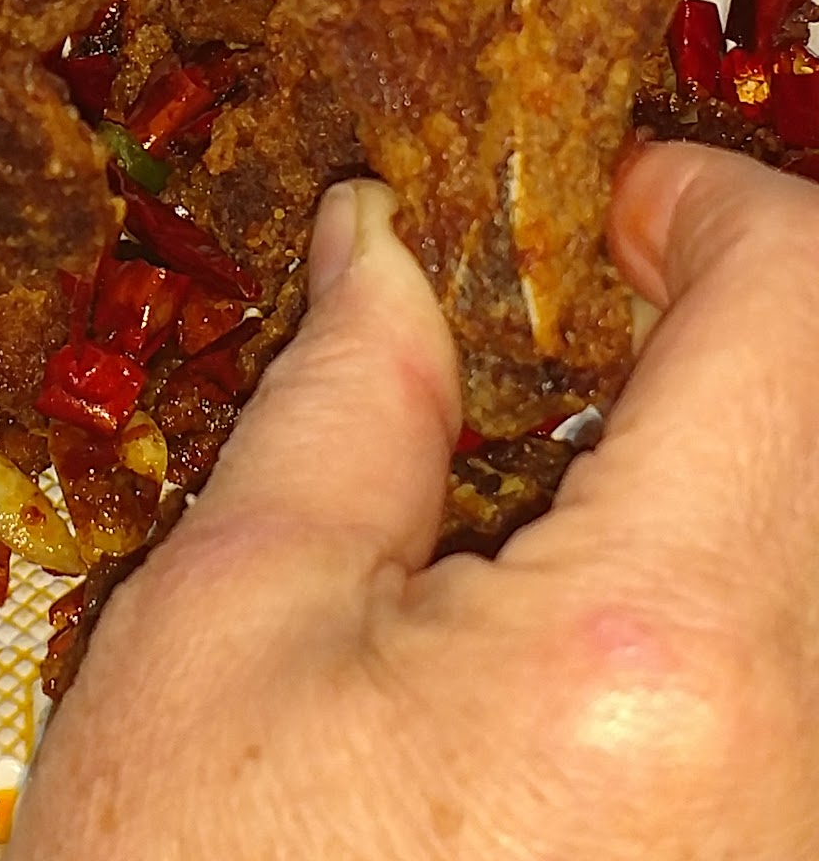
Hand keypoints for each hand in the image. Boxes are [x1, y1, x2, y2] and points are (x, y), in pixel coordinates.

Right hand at [12, 144, 818, 859]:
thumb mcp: (232, 622)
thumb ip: (347, 395)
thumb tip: (381, 246)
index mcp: (662, 651)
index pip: (796, 314)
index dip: (710, 203)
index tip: (616, 196)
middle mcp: (810, 754)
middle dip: (717, 333)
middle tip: (572, 319)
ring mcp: (812, 818)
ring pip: (816, 543)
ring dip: (722, 458)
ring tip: (557, 477)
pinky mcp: (785, 853)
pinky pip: (797, 659)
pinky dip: (722, 578)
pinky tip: (586, 610)